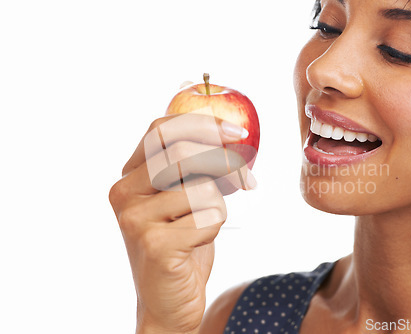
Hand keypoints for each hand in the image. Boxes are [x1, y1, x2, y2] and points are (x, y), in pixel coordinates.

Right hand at [109, 114, 255, 332]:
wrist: (168, 302)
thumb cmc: (182, 245)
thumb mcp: (185, 198)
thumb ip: (194, 167)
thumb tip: (232, 136)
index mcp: (129, 177)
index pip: (161, 129)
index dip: (202, 123)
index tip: (237, 132)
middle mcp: (124, 193)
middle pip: (183, 153)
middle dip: (226, 163)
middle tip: (246, 181)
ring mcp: (135, 219)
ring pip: (202, 187)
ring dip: (219, 205)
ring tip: (206, 224)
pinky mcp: (154, 244)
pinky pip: (209, 217)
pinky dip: (216, 227)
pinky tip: (198, 242)